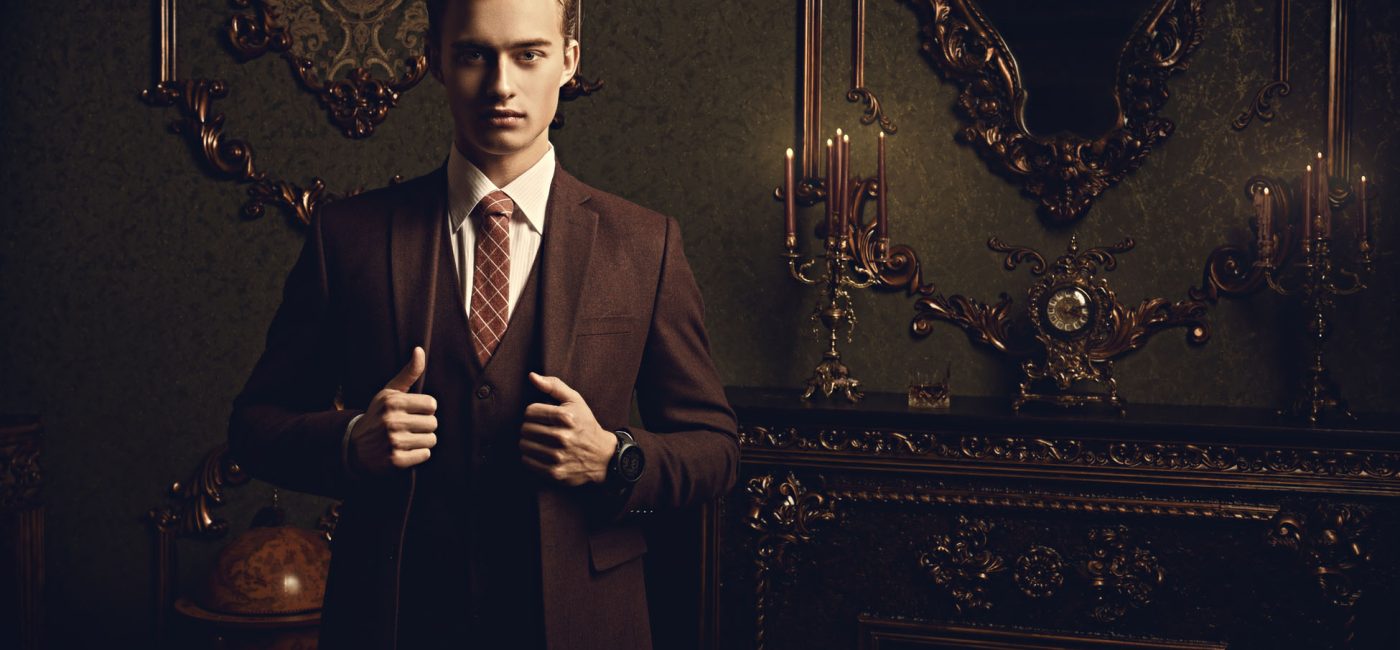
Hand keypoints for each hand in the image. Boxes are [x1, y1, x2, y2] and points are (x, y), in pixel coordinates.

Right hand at [349, 346, 437, 475]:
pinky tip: (404, 451)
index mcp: (392, 402)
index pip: (432, 404)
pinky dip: (418, 455)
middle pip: (433, 423)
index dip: (424, 409)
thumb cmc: (378, 415)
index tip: (411, 412)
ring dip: (422, 441)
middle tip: (407, 427)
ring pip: (431, 439)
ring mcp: (393, 441)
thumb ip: (408, 372)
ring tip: (406, 439)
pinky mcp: (396, 460)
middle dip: (424, 426)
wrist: (355, 446)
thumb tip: (419, 349)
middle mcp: (392, 420)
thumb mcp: (389, 392)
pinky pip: (425, 455)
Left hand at [520, 372, 614, 485]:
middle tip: (540, 430)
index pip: (530, 411)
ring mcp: (558, 456)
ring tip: (539, 441)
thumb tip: (531, 376)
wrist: (603, 456)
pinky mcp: (555, 473)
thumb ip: (553, 385)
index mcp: (566, 417)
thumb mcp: (575, 401)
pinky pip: (527, 461)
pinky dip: (530, 457)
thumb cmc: (586, 425)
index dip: (533, 413)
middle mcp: (562, 437)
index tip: (541, 417)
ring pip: (524, 445)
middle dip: (530, 427)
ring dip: (528, 442)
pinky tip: (541, 453)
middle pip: (525, 428)